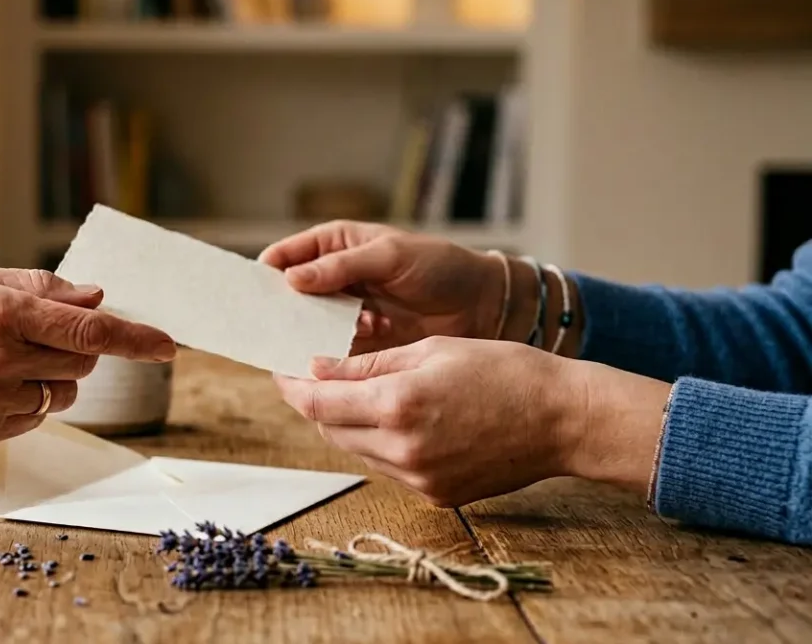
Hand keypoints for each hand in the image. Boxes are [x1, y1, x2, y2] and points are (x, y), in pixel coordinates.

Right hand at [0, 263, 176, 445]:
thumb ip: (39, 288)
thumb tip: (95, 298)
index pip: (88, 331)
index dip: (135, 338)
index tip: (168, 344)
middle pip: (81, 364)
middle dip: (75, 350)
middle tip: (38, 335)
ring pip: (61, 394)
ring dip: (52, 377)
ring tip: (3, 360)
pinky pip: (34, 418)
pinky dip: (27, 401)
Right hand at [259, 221, 507, 352]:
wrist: (482, 306)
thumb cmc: (440, 267)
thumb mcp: (390, 256)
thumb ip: (341, 267)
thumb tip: (291, 278)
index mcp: (334, 245)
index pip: (284, 257)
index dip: (263, 273)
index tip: (247, 292)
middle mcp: (332, 278)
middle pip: (288, 295)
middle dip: (279, 309)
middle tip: (267, 326)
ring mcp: (343, 311)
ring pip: (306, 324)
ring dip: (307, 333)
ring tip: (309, 341)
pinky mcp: (358, 342)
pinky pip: (329, 349)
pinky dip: (328, 353)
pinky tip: (336, 355)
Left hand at [274, 337, 670, 507]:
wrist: (564, 419)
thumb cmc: (505, 370)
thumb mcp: (431, 350)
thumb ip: (368, 364)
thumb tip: (317, 369)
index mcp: (397, 405)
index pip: (317, 402)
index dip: (291, 386)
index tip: (280, 370)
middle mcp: (402, 449)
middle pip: (330, 429)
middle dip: (316, 403)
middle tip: (312, 378)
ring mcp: (419, 478)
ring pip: (357, 450)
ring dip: (347, 424)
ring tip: (356, 395)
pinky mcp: (436, 495)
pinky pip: (389, 467)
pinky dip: (380, 443)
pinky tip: (397, 419)